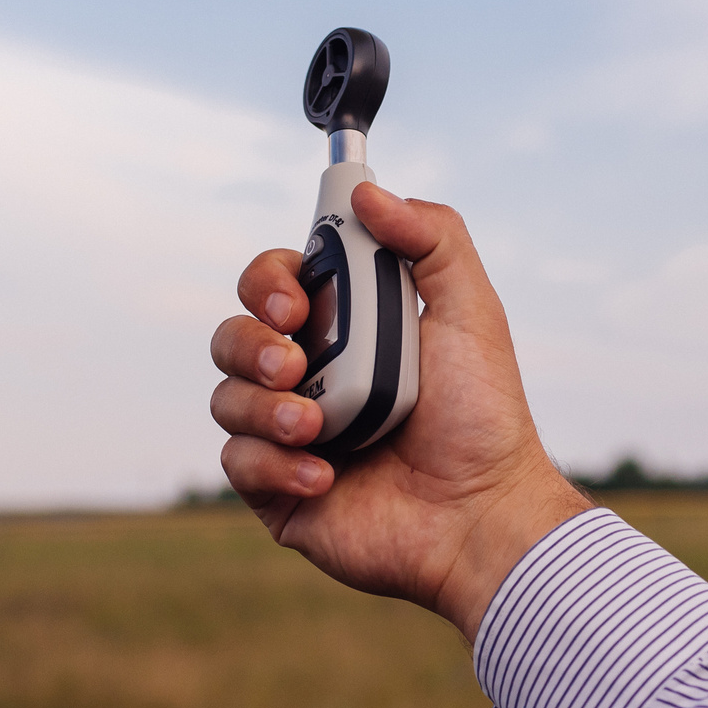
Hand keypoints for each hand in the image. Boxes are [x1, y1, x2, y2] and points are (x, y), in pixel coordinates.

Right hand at [211, 184, 588, 640]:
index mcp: (345, 331)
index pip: (273, 286)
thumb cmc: (482, 418)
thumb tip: (368, 192)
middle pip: (232, 336)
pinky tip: (326, 476)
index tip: (295, 303)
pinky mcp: (277, 492)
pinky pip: (237, 461)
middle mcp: (310, 378)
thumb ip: (434, 237)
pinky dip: (275, 463)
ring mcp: (289, 436)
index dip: (267, 282)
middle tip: (296, 362)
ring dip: (263, 405)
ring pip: (226, 398)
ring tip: (315, 425)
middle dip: (250, 341)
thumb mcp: (471, 310)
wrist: (481, 515)